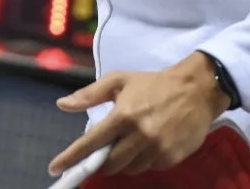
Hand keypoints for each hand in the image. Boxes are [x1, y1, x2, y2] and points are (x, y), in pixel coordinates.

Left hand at [48, 52, 229, 177]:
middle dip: (102, 161)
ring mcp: (156, 149)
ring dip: (123, 162)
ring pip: (129, 169)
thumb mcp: (119, 80)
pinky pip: (149, 168)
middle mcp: (139, 135)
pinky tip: (147, 144)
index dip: (71, 157)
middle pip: (110, 163)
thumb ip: (89, 94)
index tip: (54, 167)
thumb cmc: (153, 84)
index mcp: (123, 115)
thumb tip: (62, 104)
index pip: (92, 142)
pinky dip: (142, 161)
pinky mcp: (171, 158)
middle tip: (104, 150)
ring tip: (129, 143)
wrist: (195, 90)